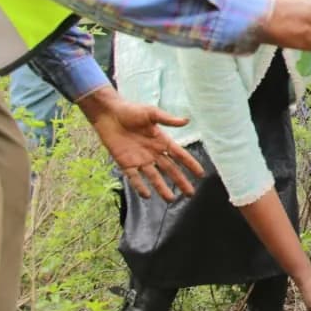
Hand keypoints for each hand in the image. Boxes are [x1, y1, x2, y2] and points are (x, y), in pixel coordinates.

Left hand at [77, 87, 203, 199]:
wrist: (109, 114)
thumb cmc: (131, 111)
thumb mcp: (151, 113)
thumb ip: (168, 119)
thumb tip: (187, 121)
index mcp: (162, 141)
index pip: (180, 155)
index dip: (190, 164)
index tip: (201, 174)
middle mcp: (154, 153)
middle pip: (170, 170)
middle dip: (180, 181)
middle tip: (190, 193)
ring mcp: (140, 159)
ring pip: (154, 177)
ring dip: (162, 188)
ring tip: (171, 199)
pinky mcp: (126, 163)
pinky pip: (134, 178)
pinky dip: (140, 186)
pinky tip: (147, 195)